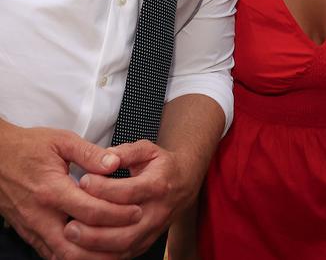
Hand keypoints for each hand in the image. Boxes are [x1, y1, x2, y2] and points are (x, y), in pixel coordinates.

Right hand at [0, 122, 140, 259]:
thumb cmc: (29, 146)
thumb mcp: (61, 140)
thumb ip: (89, 153)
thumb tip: (114, 163)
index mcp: (52, 190)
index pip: (90, 211)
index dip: (117, 214)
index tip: (136, 210)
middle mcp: (41, 215)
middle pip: (77, 244)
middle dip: (107, 243)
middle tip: (130, 234)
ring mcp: (33, 228)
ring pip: (63, 256)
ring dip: (90, 256)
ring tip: (115, 249)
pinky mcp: (28, 233)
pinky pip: (51, 254)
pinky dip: (72, 256)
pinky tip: (90, 252)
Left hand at [66, 140, 193, 257]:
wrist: (183, 183)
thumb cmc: (161, 166)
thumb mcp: (148, 150)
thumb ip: (127, 151)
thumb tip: (107, 156)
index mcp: (157, 185)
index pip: (127, 192)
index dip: (103, 188)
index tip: (83, 181)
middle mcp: (155, 212)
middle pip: (124, 227)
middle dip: (94, 228)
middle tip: (69, 222)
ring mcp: (151, 231)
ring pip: (122, 246)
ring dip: (94, 246)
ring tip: (71, 237)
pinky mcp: (144, 244)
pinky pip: (122, 257)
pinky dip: (99, 258)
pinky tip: (81, 252)